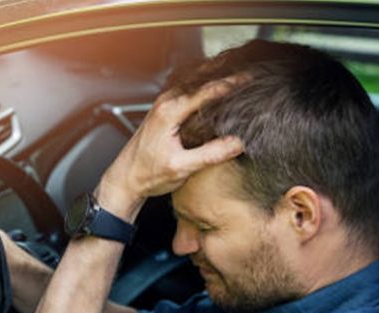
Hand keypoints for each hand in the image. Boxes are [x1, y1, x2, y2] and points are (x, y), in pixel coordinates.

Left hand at [98, 79, 244, 218]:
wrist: (125, 178)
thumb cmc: (147, 174)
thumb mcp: (181, 168)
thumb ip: (209, 154)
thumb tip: (238, 143)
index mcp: (169, 112)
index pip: (208, 90)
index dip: (233, 84)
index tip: (253, 79)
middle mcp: (166, 102)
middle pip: (202, 76)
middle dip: (228, 70)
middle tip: (253, 69)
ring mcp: (164, 103)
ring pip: (196, 79)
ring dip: (218, 72)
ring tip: (243, 70)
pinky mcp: (166, 109)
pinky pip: (190, 87)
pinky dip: (207, 82)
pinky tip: (220, 84)